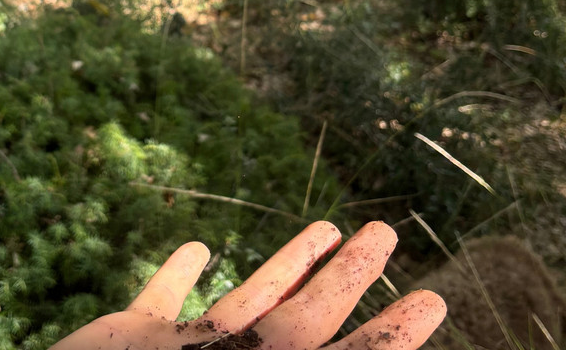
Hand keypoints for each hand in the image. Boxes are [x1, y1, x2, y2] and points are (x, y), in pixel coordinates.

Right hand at [50, 221, 445, 349]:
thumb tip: (339, 349)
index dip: (391, 335)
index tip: (434, 300)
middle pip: (304, 318)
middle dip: (348, 277)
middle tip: (387, 234)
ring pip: (245, 302)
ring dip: (285, 265)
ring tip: (328, 227)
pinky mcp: (131, 339)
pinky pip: (161, 300)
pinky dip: (178, 273)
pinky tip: (198, 248)